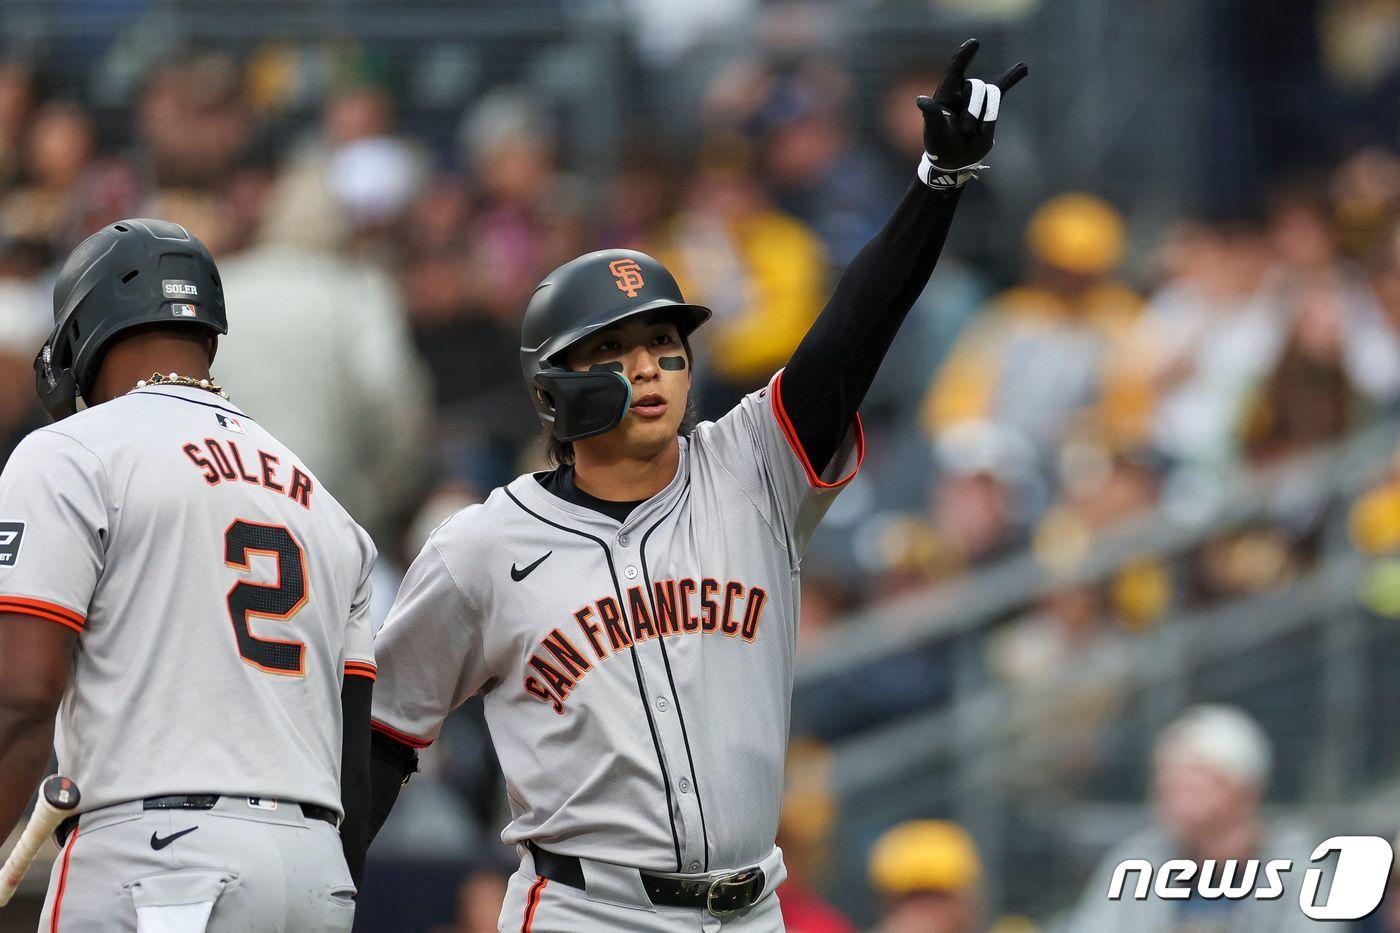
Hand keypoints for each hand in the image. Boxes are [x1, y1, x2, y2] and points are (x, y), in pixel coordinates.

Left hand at [917, 39, 1027, 176]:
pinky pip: (1002, 89)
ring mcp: (977, 100)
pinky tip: (1023, 68)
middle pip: (976, 86)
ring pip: (992, 95)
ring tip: (973, 132)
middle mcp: (962, 93)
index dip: (964, 56)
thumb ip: (932, 115)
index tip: (974, 43)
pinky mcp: (989, 108)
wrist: (955, 160)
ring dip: (986, 117)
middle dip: (974, 109)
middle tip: (965, 130)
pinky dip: (1012, 78)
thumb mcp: (934, 132)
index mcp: (946, 94)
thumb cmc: (940, 145)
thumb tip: (921, 100)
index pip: (955, 70)